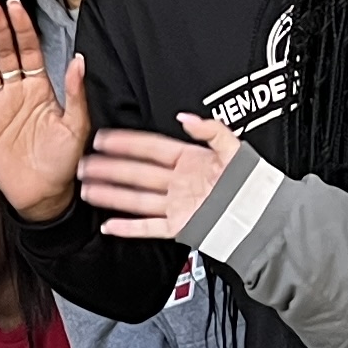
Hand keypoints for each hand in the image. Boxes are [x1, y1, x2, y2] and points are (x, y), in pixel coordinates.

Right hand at [0, 0, 94, 219]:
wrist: (45, 195)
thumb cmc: (65, 162)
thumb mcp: (78, 126)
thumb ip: (76, 93)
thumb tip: (79, 60)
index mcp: (41, 89)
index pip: (29, 50)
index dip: (22, 27)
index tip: (15, 6)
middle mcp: (17, 94)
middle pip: (4, 53)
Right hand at [82, 114, 238, 240]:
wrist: (262, 215)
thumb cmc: (252, 183)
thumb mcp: (234, 148)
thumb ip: (210, 130)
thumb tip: (186, 118)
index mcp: (189, 160)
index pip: (150, 148)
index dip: (126, 143)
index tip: (103, 138)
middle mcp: (178, 182)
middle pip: (136, 173)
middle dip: (109, 168)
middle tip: (85, 164)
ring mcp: (177, 205)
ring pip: (136, 199)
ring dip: (111, 194)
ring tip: (88, 189)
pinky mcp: (180, 226)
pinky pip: (148, 227)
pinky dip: (128, 228)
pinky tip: (110, 225)